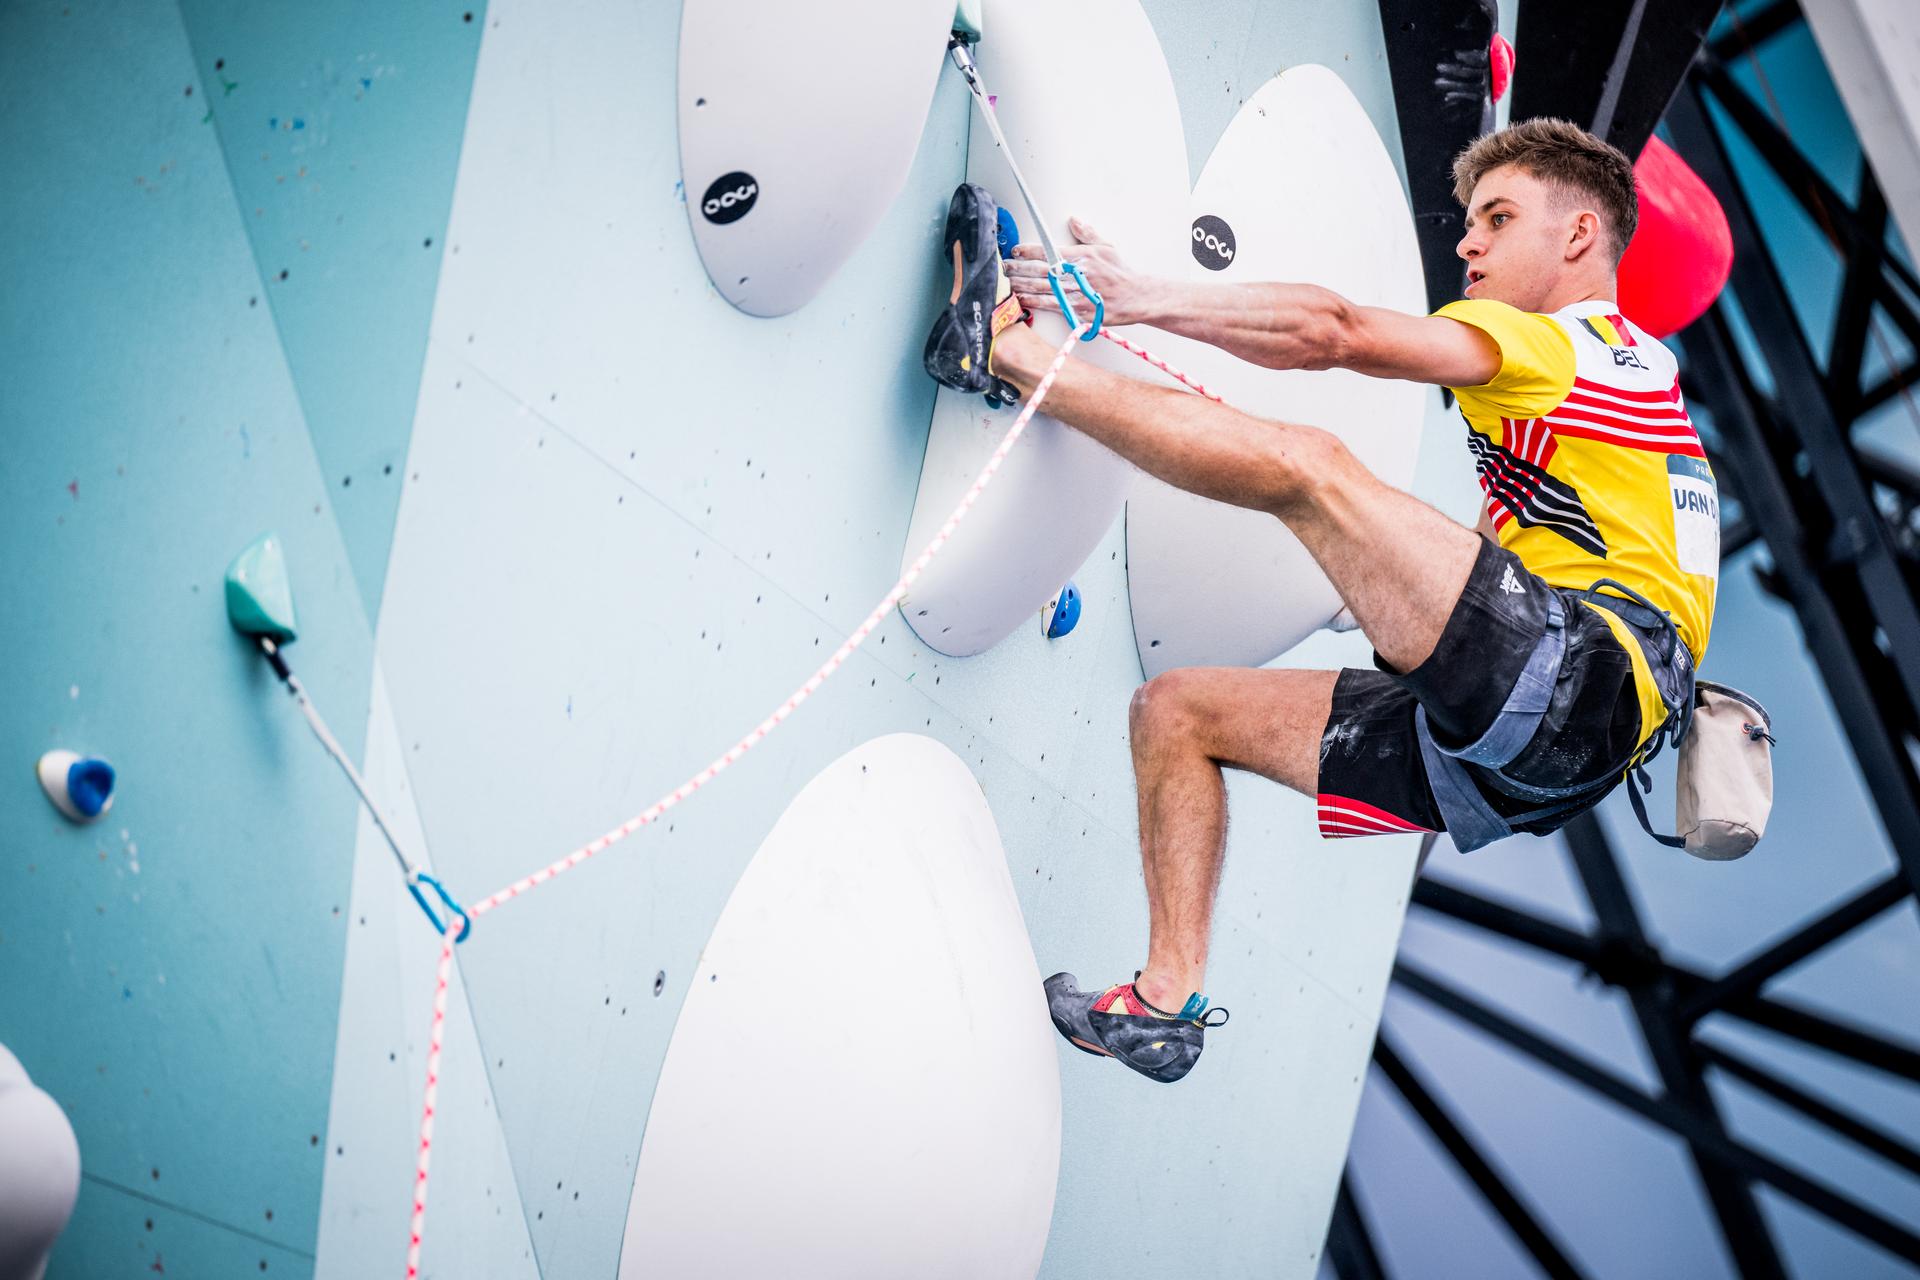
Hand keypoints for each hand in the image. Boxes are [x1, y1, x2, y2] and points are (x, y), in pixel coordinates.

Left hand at [1003, 217, 1156, 327]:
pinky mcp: (1077, 310)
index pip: (1049, 251)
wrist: (1135, 297)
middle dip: (1019, 268)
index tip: (1016, 250)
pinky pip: (1050, 305)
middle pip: (1040, 271)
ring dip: (1022, 285)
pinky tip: (1022, 299)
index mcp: (1081, 256)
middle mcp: (1077, 274)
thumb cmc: (1120, 273)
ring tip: (1008, 283)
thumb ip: (1087, 234)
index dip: (1029, 251)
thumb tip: (1074, 220)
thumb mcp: (1106, 247)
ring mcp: (1076, 293)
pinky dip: (1034, 302)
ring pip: (1042, 288)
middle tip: (1005, 267)